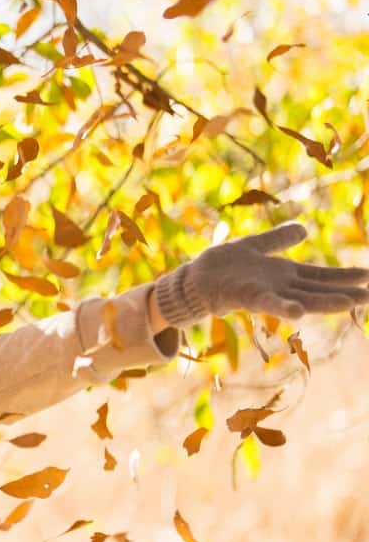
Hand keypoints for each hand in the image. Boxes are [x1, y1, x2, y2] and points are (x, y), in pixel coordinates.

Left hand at [152, 221, 368, 327]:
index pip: (321, 276)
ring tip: (350, 302)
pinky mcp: (245, 296)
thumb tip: (303, 229)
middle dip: (345, 293)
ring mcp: (264, 294)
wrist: (192, 279)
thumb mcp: (255, 246)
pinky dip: (281, 307)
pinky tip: (297, 312)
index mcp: (283, 275)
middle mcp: (279, 287)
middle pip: (318, 290)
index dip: (344, 276)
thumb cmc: (221, 266)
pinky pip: (265, 303)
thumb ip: (278, 240)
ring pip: (300, 299)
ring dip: (324, 302)